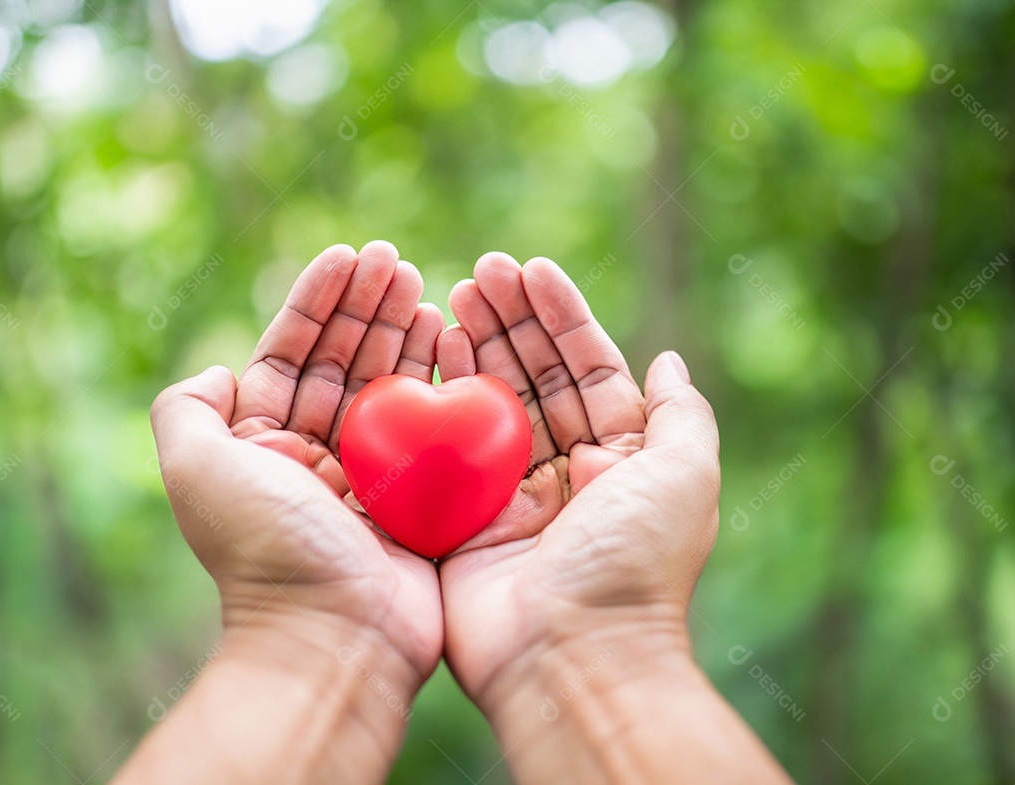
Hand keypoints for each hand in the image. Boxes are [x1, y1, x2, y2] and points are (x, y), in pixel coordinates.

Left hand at [120, 242, 444, 783]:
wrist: (335, 637)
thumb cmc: (268, 550)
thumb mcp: (197, 471)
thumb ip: (186, 412)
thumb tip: (215, 371)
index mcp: (265, 446)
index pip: (290, 355)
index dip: (317, 303)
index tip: (347, 256)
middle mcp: (316, 456)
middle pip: (343, 362)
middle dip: (366, 307)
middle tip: (396, 259)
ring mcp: (371, 476)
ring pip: (389, 387)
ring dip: (404, 333)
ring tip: (425, 285)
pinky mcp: (418, 497)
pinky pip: (432, 426)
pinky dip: (441, 381)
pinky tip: (453, 341)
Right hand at [437, 252, 718, 699]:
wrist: (570, 655)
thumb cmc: (634, 563)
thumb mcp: (686, 478)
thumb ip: (680, 417)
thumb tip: (669, 361)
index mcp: (619, 461)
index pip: (588, 369)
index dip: (563, 317)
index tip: (533, 269)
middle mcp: (565, 471)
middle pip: (535, 376)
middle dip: (512, 320)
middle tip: (482, 268)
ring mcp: (510, 493)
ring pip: (489, 401)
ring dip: (475, 343)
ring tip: (454, 292)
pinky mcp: (462, 517)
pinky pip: (446, 445)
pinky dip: (438, 395)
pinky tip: (432, 348)